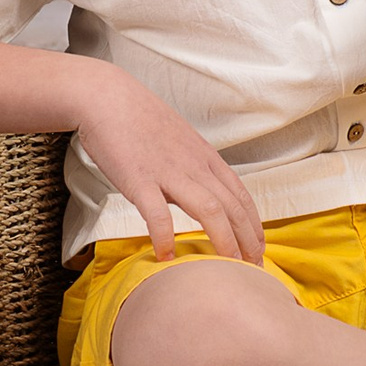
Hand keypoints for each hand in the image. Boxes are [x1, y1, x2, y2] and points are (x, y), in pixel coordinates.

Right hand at [73, 68, 265, 264]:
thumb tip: (198, 193)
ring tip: (228, 267)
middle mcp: (194, 166)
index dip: (253, 224)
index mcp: (204, 157)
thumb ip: (192, 166)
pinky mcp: (139, 180)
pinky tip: (166, 256)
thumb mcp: (179, 139)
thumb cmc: (139, 120)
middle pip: (232, 207)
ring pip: (209, 210)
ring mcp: (168, 172)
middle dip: (247, 240)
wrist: (107, 98)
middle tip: (254, 267)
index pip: (240, 195)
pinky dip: (165, 237)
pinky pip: (158, 214)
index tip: (259, 247)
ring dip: (224, 241)